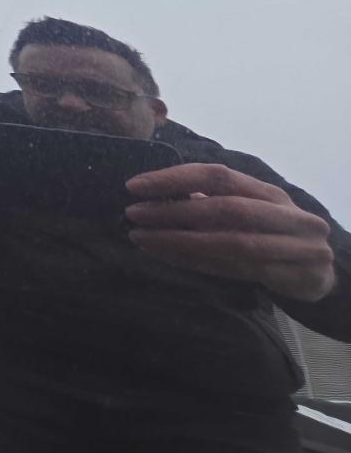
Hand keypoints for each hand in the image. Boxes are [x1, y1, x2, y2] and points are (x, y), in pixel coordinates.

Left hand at [125, 163, 335, 301]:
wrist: (320, 275)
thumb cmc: (269, 239)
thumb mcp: (246, 215)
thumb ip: (208, 205)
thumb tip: (152, 196)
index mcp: (269, 192)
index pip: (218, 175)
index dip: (175, 178)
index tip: (134, 186)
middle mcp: (287, 214)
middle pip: (224, 207)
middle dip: (173, 211)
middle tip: (132, 214)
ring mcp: (298, 246)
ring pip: (231, 242)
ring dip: (180, 241)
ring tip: (141, 238)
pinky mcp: (298, 277)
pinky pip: (239, 271)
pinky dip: (199, 264)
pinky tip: (168, 258)